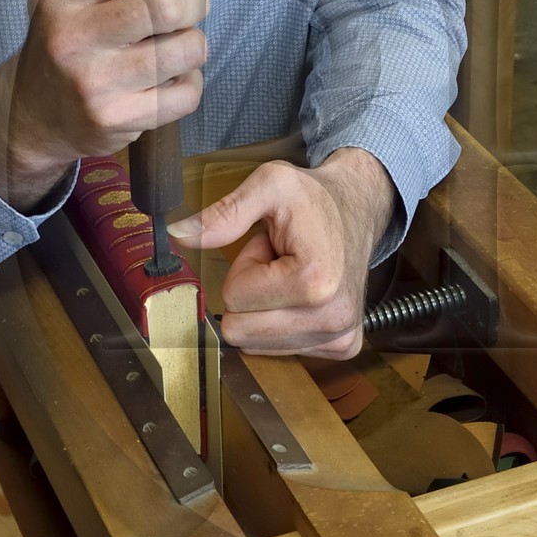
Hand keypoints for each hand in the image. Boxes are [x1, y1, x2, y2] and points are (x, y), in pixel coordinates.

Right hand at [0, 0, 207, 210]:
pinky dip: (191, 80)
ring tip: (177, 42)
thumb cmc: (62, 38)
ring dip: (194, 41)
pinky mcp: (119, 120)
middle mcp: (75, 39)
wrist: (32, 114)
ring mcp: (97, 84)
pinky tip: (171, 77)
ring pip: (186, 50)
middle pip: (164, 7)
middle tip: (192, 1)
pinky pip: (186, 93)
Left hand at [168, 149, 395, 357]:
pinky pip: (279, 351)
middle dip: (251, 294)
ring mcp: (339, 336)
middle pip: (240, 330)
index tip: (272, 248)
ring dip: (266, 308)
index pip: (234, 298)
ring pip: (256, 345)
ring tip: (290, 276)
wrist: (358, 209)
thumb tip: (178, 236)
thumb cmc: (314, 198)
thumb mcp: (269, 185)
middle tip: (278, 264)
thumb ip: (224, 213)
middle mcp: (332, 317)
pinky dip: (282, 323)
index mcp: (315, 281)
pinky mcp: (342, 346)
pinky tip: (302, 294)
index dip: (245, 267)